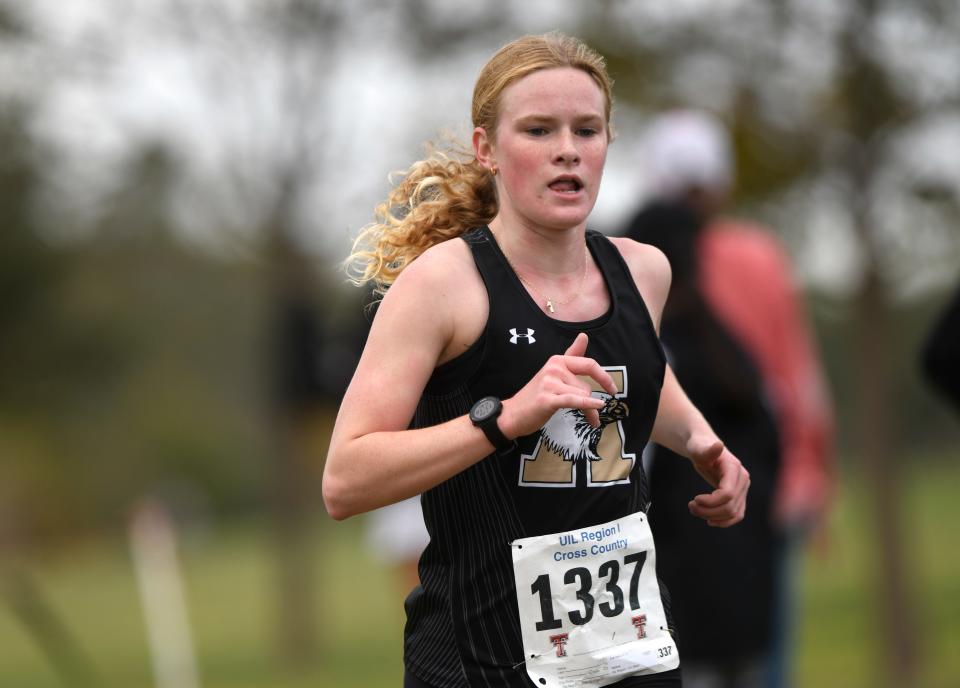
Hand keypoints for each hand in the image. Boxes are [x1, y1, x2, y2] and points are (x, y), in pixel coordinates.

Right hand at [500, 333, 617, 437]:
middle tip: (594, 416)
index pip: (588, 364)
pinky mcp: (548, 398)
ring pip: (582, 396)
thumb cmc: (536, 395)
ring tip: (585, 420)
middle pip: (586, 386)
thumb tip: (584, 335)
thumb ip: (572, 355)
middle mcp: (554, 368)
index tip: (612, 389)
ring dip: (588, 411)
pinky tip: (597, 408)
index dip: (604, 377)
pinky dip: (588, 405)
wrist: (513, 413)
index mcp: (557, 360)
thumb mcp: (554, 372)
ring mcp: (550, 382)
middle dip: (592, 403)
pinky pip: (575, 400)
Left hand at [686, 436, 749, 526]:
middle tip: (690, 506)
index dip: (711, 502)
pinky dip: (724, 521)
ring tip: (694, 510)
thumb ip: (707, 450)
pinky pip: (737, 514)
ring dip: (713, 517)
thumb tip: (719, 446)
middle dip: (708, 511)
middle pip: (730, 506)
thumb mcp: (698, 448)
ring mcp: (743, 488)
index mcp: (734, 468)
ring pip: (733, 513)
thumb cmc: (699, 447)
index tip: (694, 499)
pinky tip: (709, 521)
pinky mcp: (740, 495)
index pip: (727, 494)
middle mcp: (743, 479)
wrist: (704, 447)